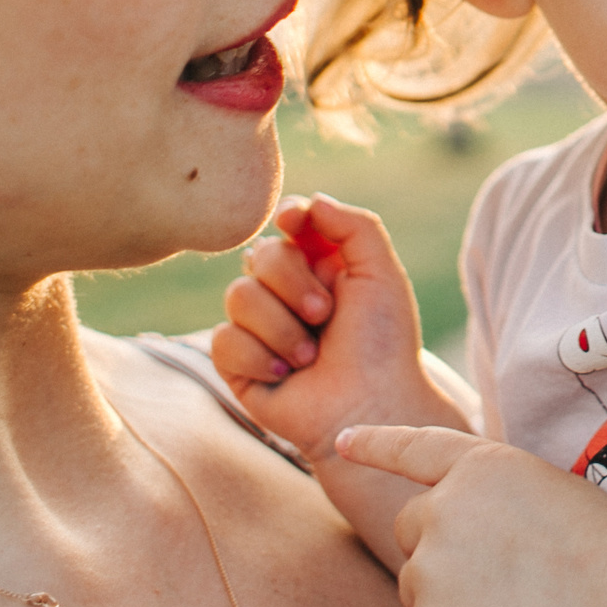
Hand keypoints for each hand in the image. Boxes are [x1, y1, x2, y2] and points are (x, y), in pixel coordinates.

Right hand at [209, 193, 460, 457]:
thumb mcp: (381, 273)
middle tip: (324, 315)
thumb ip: (353, 225)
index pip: (290, 223)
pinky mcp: (238, 364)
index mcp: (321, 265)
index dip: (289, 217)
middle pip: (262, 255)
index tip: (294, 221)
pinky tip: (285, 375)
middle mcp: (286, 291)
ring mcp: (260, 327)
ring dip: (281, 327)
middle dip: (293, 284)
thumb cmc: (383, 342)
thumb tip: (308, 201)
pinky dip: (259, 356)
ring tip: (310, 357)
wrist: (371, 405)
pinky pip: (223, 339)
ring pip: (238, 296)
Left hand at [335, 424, 606, 606]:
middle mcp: (443, 507)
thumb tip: (451, 521)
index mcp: (478, 465)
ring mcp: (432, 565)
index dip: (376, 443)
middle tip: (495, 576)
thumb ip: (490, 493)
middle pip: (409, 528)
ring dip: (444, 601)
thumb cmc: (601, 545)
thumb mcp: (542, 484)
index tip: (345, 441)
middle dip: (436, 551)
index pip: (414, 448)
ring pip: (412, 586)